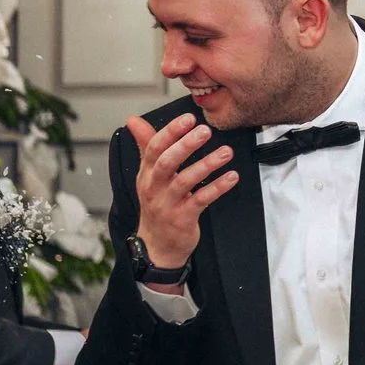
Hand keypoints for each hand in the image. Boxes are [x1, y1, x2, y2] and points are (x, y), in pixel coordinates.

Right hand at [127, 113, 238, 271]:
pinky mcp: (183, 218)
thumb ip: (146, 146)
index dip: (170, 132)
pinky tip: (231, 177)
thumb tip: (133, 121)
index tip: (187, 118)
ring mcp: (168, 204)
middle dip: (186, 145)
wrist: (157, 245)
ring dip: (207, 164)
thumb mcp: (148, 175)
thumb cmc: (157, 205)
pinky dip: (217, 187)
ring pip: (185, 181)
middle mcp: (154, 187)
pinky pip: (201, 200)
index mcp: (146, 174)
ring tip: (225, 152)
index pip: (154, 148)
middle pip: (167, 162)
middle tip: (205, 130)